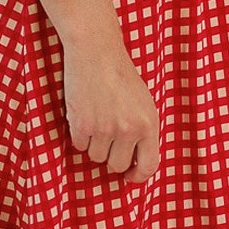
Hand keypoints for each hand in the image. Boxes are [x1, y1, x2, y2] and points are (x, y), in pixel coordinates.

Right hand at [61, 35, 161, 180]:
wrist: (97, 52)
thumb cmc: (121, 75)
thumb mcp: (144, 103)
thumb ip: (143, 131)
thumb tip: (136, 162)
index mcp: (149, 124)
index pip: (149, 166)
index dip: (138, 176)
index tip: (130, 176)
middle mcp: (129, 130)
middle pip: (117, 166)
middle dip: (111, 157)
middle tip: (107, 140)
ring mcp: (105, 128)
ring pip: (96, 157)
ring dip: (94, 144)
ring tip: (96, 119)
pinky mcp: (83, 125)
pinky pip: (79, 145)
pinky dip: (79, 135)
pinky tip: (84, 114)